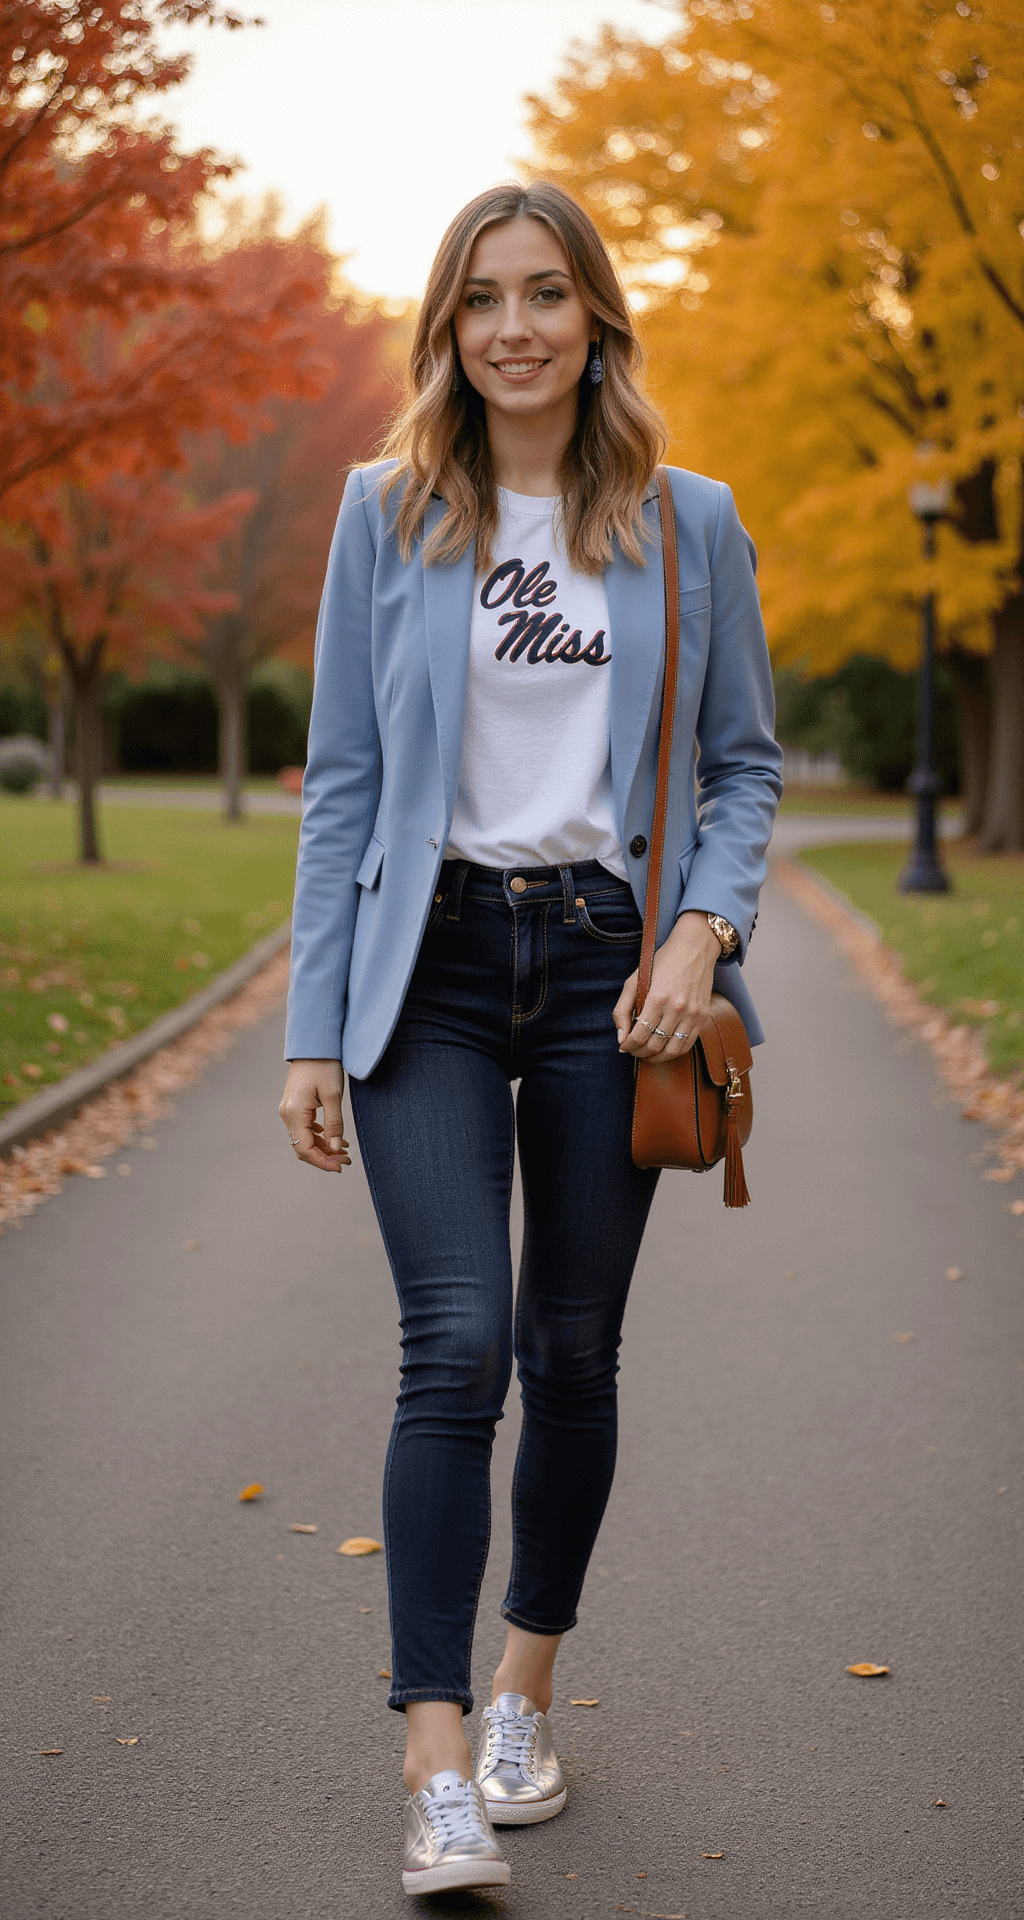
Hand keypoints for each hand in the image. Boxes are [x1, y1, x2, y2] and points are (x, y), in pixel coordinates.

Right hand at [279, 1059, 350, 1171]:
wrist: (314, 1044)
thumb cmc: (324, 1066)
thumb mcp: (334, 1095)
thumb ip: (334, 1124)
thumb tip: (336, 1149)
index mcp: (294, 1113)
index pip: (305, 1149)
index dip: (323, 1162)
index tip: (341, 1167)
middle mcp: (287, 1114)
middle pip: (303, 1147)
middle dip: (324, 1157)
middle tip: (347, 1161)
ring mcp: (289, 1110)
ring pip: (304, 1139)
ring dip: (323, 1148)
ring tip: (345, 1152)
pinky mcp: (295, 1105)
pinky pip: (305, 1128)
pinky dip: (320, 1136)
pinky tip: (336, 1139)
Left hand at [614, 911, 720, 1060]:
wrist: (694, 949)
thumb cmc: (661, 963)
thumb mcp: (634, 980)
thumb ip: (622, 1009)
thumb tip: (621, 1038)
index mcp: (657, 998)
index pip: (640, 1035)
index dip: (628, 1046)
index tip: (623, 1047)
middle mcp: (677, 1008)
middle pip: (655, 1045)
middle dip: (639, 1053)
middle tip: (633, 1051)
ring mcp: (693, 1014)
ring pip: (672, 1050)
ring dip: (656, 1057)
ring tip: (647, 1054)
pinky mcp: (703, 1016)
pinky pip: (688, 1044)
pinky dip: (674, 1051)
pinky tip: (664, 1048)